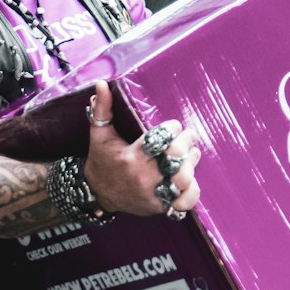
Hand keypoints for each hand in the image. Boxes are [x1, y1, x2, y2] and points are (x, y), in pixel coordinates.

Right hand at [83, 79, 201, 217]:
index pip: (160, 139)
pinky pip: (184, 202)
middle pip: (175, 157)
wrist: (97, 194)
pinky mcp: (159, 206)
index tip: (174, 125)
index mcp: (131, 157)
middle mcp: (143, 176)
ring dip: (191, 163)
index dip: (172, 128)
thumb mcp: (99, 134)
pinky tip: (190, 179)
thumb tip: (101, 83)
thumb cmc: (101, 160)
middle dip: (187, 142)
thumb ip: (103, 109)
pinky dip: (192, 192)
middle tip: (189, 136)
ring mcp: (152, 193)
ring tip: (191, 154)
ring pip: (184, 178)